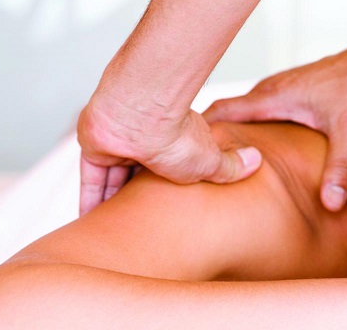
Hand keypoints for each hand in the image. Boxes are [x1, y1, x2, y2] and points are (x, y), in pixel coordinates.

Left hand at [77, 100, 261, 215]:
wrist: (142, 114)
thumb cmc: (179, 135)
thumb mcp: (211, 161)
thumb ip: (231, 166)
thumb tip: (257, 161)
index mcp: (173, 142)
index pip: (169, 167)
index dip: (166, 187)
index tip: (164, 208)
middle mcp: (145, 141)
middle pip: (138, 175)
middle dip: (136, 198)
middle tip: (135, 226)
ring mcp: (119, 144)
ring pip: (113, 179)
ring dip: (111, 204)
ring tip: (112, 231)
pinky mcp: (97, 149)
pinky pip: (92, 179)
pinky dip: (91, 200)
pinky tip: (90, 221)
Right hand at [204, 39, 346, 211]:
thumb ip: (340, 167)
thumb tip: (329, 203)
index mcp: (272, 97)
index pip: (222, 111)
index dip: (200, 130)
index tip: (183, 151)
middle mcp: (268, 90)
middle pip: (224, 113)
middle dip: (207, 135)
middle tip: (193, 164)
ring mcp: (276, 89)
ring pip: (239, 111)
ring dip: (225, 129)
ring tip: (213, 158)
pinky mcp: (286, 92)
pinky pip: (254, 109)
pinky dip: (243, 125)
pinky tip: (249, 145)